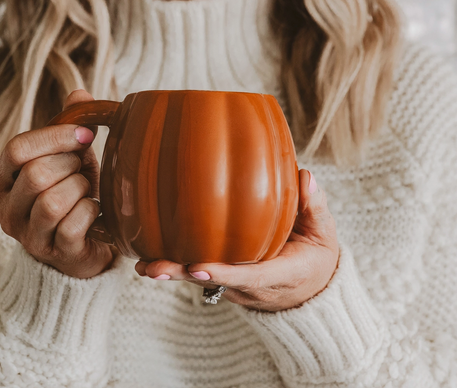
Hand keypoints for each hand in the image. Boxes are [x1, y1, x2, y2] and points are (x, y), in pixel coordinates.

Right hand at [0, 89, 113, 278]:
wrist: (85, 241)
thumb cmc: (74, 193)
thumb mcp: (72, 157)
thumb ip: (71, 127)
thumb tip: (80, 94)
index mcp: (4, 179)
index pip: (17, 149)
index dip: (55, 137)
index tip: (85, 135)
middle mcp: (8, 208)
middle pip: (36, 174)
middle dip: (71, 166)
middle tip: (83, 170)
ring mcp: (28, 235)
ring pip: (52, 202)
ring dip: (80, 189)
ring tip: (86, 191)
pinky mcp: (53, 253)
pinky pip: (73, 225)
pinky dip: (91, 212)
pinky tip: (95, 211)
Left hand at [135, 170, 338, 311]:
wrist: (310, 289)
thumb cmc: (315, 257)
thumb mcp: (324, 234)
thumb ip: (315, 207)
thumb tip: (305, 178)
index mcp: (278, 275)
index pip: (248, 276)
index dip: (223, 273)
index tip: (197, 267)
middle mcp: (251, 284)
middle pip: (213, 282)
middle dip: (182, 275)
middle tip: (153, 268)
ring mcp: (235, 285)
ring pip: (200, 279)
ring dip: (172, 271)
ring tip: (142, 264)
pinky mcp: (226, 278)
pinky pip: (199, 271)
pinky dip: (177, 263)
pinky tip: (150, 253)